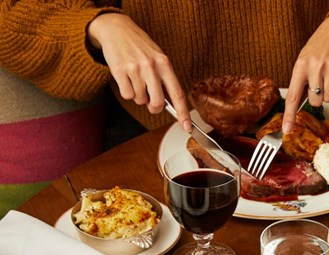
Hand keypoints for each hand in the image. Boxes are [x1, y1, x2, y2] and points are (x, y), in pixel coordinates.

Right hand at [87, 13, 191, 132]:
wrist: (116, 28)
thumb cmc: (140, 46)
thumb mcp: (158, 58)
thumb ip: (165, 79)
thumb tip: (170, 104)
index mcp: (165, 64)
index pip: (177, 94)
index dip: (183, 113)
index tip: (187, 127)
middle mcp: (151, 67)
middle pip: (157, 102)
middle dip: (154, 107)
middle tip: (150, 100)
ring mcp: (135, 69)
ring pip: (140, 100)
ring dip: (138, 95)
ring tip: (135, 79)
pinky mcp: (119, 70)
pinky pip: (127, 95)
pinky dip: (127, 91)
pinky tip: (126, 78)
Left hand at [283, 12, 328, 133]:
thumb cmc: (320, 46)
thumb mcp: (305, 60)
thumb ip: (301, 80)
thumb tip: (298, 105)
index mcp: (300, 66)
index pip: (292, 97)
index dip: (289, 115)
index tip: (286, 130)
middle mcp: (314, 68)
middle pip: (315, 102)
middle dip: (318, 97)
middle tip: (320, 83)